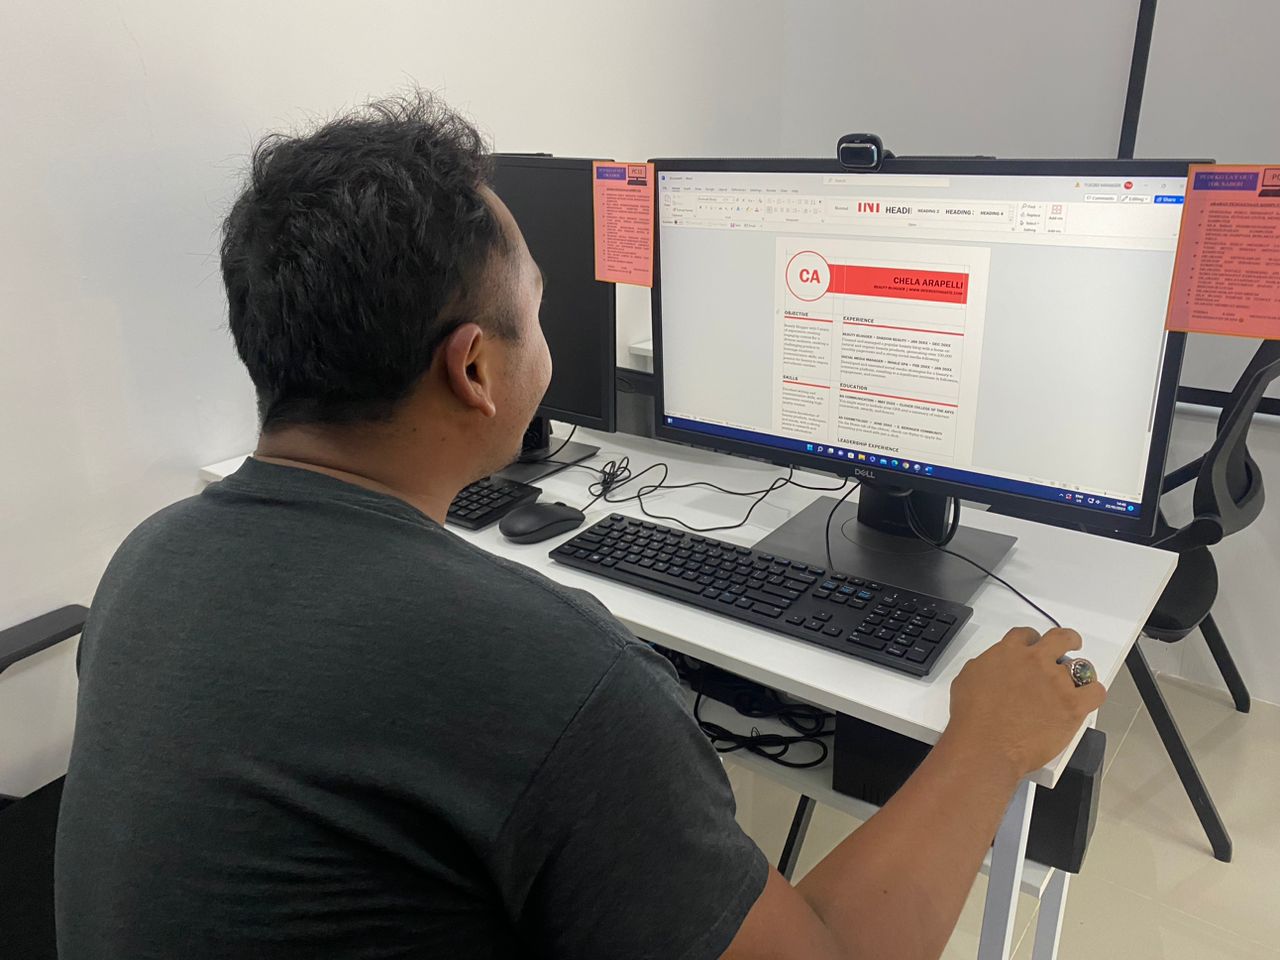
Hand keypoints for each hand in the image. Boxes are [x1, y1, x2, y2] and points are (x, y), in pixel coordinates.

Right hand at [946, 627, 1106, 778]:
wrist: (986, 745)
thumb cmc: (972, 718)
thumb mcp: (966, 679)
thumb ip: (985, 665)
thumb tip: (992, 667)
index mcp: (1009, 652)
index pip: (1027, 634)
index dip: (1032, 639)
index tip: (1034, 647)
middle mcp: (1035, 661)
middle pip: (1061, 637)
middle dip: (1067, 640)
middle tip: (1068, 647)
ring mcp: (1056, 682)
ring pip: (1081, 667)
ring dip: (1078, 674)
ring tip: (1075, 685)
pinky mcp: (1072, 705)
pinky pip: (1096, 692)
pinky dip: (1093, 693)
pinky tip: (1086, 699)